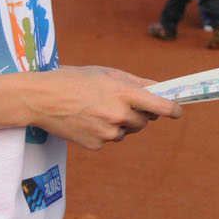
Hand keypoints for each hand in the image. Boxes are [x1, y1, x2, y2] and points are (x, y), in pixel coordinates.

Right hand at [23, 66, 181, 149]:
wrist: (40, 99)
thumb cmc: (74, 80)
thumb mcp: (107, 73)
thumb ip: (136, 82)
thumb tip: (160, 88)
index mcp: (124, 93)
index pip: (161, 106)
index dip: (173, 110)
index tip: (178, 111)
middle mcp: (119, 115)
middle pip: (145, 121)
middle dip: (139, 114)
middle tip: (119, 104)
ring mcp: (107, 132)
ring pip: (126, 131)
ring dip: (120, 123)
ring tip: (96, 110)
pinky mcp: (96, 145)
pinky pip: (109, 140)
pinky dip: (103, 132)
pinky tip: (87, 121)